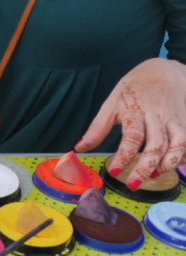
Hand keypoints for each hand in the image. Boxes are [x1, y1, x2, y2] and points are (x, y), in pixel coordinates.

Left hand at [76, 59, 185, 186]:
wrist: (165, 71)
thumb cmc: (134, 88)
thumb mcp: (112, 102)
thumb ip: (98, 127)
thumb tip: (80, 147)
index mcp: (135, 108)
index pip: (132, 135)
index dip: (124, 155)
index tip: (113, 170)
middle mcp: (157, 115)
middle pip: (156, 144)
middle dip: (145, 167)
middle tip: (133, 184)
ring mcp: (174, 119)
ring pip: (178, 145)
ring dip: (167, 165)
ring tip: (153, 176)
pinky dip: (182, 158)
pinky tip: (169, 166)